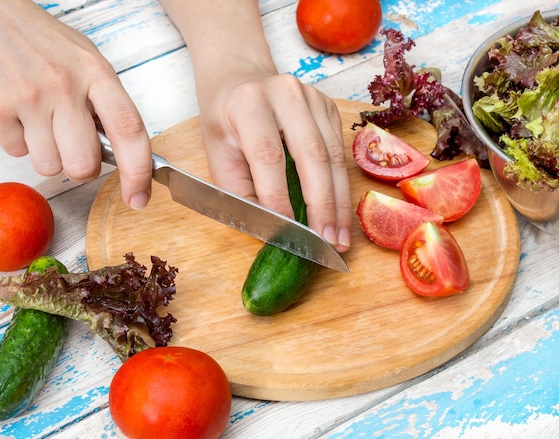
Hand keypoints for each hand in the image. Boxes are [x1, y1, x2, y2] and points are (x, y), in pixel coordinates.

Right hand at [0, 0, 151, 208]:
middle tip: (72, 143)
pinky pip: (17, 154)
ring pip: (50, 167)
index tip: (138, 198)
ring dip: (48, 154)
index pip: (129, 131)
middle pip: (84, 166)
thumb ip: (107, 104)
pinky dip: (18, 141)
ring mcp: (27, 97)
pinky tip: (17, 112)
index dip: (138, 173)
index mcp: (96, 73)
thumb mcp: (87, 62)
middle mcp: (64, 86)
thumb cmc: (43, 42)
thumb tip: (123, 154)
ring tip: (40, 119)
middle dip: (82, 166)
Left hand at [198, 72, 351, 252]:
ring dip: (339, 202)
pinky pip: (341, 152)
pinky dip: (341, 187)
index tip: (287, 232)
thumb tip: (269, 229)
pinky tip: (340, 213)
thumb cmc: (225, 120)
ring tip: (339, 236)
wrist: (239, 77)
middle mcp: (285, 94)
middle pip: (312, 155)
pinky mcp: (329, 107)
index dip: (278, 197)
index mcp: (248, 104)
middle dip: (322, 205)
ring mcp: (313, 98)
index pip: (268, 156)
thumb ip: (238, 191)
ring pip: (334, 157)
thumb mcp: (217, 155)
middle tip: (327, 242)